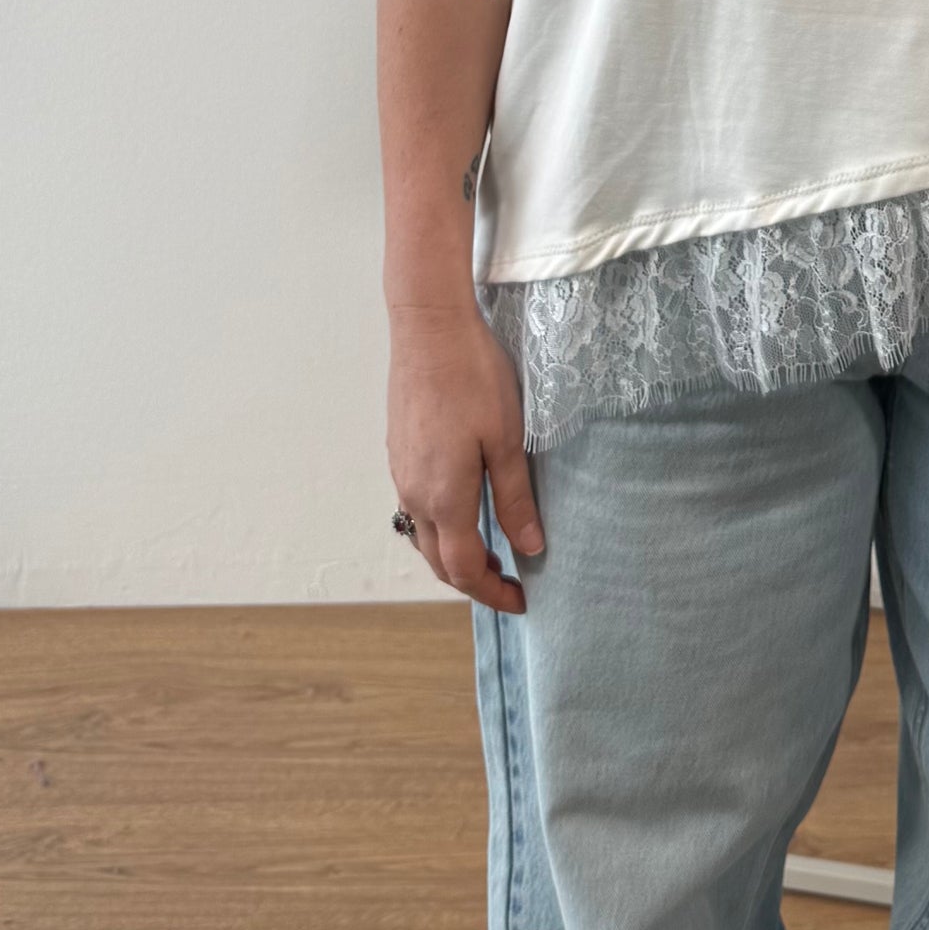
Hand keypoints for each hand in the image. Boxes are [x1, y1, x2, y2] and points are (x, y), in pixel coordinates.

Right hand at [387, 300, 543, 613]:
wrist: (428, 328)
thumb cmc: (473, 378)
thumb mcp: (507, 440)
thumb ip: (514, 499)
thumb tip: (529, 548)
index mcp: (444, 498)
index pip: (463, 570)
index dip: (492, 593)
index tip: (521, 601)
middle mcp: (414, 493)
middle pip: (437, 560)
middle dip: (472, 580)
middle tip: (510, 582)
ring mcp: (401, 472)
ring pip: (423, 534)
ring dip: (454, 553)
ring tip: (491, 550)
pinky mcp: (399, 450)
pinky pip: (415, 506)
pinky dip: (441, 525)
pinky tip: (466, 507)